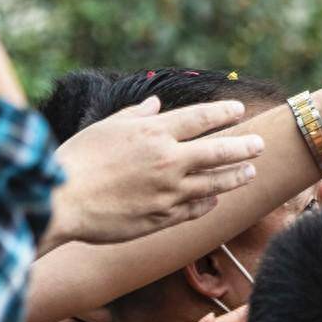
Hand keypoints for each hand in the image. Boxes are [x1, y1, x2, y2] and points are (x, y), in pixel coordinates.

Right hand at [51, 99, 265, 244]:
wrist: (61, 203)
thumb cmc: (78, 160)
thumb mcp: (107, 127)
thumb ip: (137, 115)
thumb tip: (155, 104)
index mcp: (155, 132)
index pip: (201, 118)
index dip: (224, 113)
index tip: (239, 112)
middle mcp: (168, 160)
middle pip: (219, 151)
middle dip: (244, 146)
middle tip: (261, 145)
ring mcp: (168, 191)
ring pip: (214, 182)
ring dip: (235, 177)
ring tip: (249, 172)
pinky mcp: (161, 218)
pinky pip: (194, 209)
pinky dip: (208, 203)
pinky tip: (216, 199)